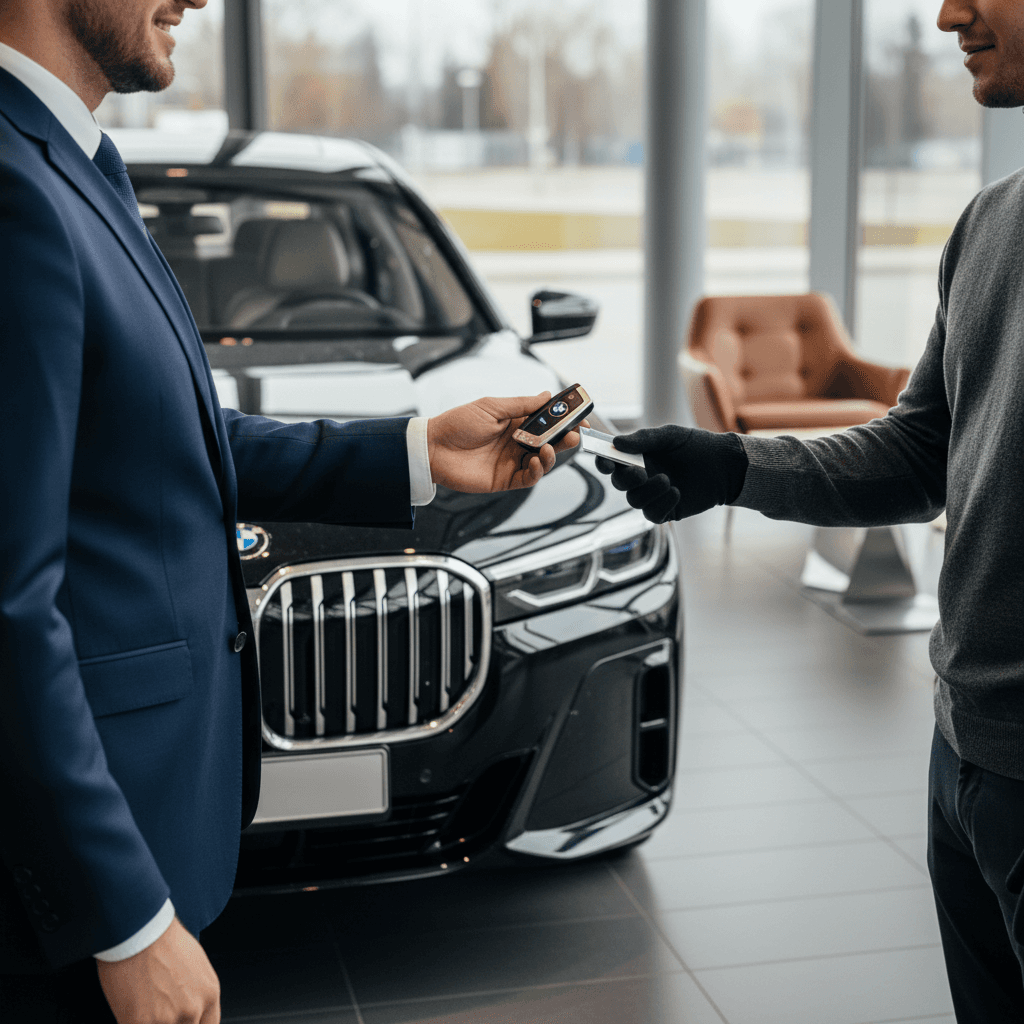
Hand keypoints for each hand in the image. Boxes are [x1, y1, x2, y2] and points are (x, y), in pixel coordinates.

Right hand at [97, 916, 219, 1023]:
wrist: (138, 929)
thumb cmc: (163, 940)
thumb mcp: (196, 965)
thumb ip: (196, 993)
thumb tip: (189, 1010)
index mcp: (209, 994)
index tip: (181, 1022)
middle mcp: (192, 1009)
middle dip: (171, 1023)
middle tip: (159, 1009)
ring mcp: (166, 1020)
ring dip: (151, 1021)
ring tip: (144, 1005)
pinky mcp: (139, 1023)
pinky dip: (132, 1021)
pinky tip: (131, 1009)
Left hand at [427, 393, 585, 492]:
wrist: (432, 447)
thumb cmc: (456, 424)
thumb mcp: (491, 407)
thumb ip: (521, 405)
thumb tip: (546, 395)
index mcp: (514, 423)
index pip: (546, 421)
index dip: (563, 420)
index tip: (578, 418)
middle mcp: (516, 442)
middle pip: (549, 442)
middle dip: (564, 438)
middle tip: (574, 435)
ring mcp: (511, 461)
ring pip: (542, 461)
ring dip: (552, 455)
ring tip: (550, 448)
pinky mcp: (504, 479)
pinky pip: (528, 477)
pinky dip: (537, 470)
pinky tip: (537, 461)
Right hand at [595, 425, 747, 522]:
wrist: (724, 465)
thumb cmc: (696, 446)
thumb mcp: (670, 435)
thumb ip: (643, 438)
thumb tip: (617, 443)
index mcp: (638, 457)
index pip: (612, 462)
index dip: (603, 463)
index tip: (606, 461)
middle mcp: (642, 478)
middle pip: (620, 484)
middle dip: (626, 480)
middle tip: (641, 472)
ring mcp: (653, 496)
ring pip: (635, 501)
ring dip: (648, 491)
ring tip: (668, 480)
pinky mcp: (667, 511)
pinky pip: (652, 515)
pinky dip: (661, 504)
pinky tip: (677, 492)